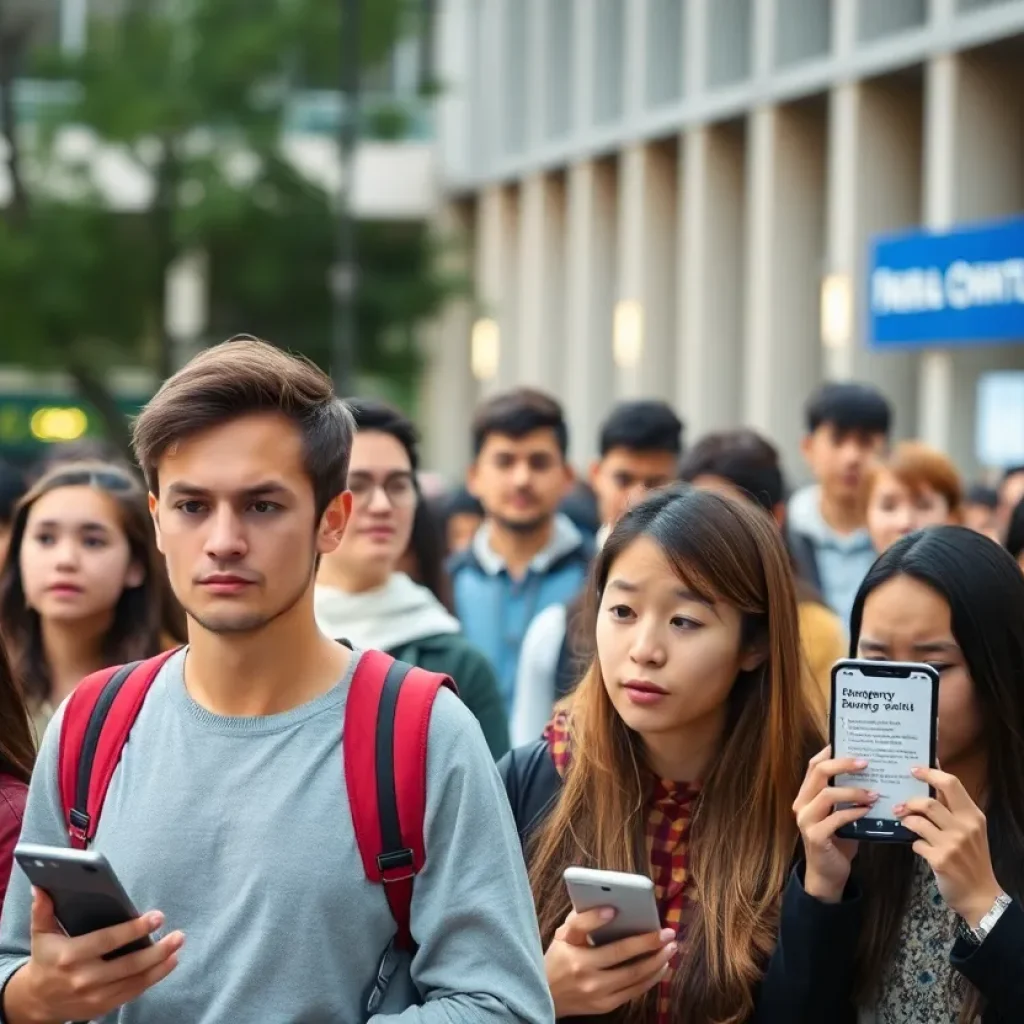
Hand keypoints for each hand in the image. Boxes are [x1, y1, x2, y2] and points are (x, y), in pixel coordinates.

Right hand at [3, 888, 182, 1023]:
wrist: (36, 1001)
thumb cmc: (45, 960)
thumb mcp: (41, 934)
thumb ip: (43, 910)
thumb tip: (41, 886)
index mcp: (69, 956)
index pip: (107, 940)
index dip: (134, 929)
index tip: (157, 916)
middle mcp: (83, 978)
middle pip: (127, 964)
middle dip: (157, 950)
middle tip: (178, 935)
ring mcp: (93, 996)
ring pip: (134, 981)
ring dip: (160, 965)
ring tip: (177, 948)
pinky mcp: (101, 1007)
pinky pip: (132, 993)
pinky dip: (152, 979)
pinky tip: (168, 964)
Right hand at [544, 907, 675, 1017]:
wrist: (546, 996)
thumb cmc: (557, 959)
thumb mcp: (562, 936)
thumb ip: (581, 919)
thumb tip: (606, 902)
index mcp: (573, 954)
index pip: (584, 930)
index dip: (597, 918)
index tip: (614, 908)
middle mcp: (586, 975)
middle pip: (622, 957)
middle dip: (649, 943)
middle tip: (668, 933)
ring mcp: (597, 993)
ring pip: (634, 976)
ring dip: (657, 961)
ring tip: (670, 948)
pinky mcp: (606, 1006)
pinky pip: (635, 991)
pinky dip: (651, 978)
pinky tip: (661, 965)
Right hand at [793, 746, 877, 902]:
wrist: (827, 875)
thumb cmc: (838, 842)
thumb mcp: (841, 815)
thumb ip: (848, 798)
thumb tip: (874, 776)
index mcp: (806, 794)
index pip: (814, 764)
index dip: (830, 752)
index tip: (851, 744)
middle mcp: (802, 803)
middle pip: (819, 772)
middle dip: (843, 764)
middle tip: (866, 762)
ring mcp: (806, 820)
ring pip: (827, 794)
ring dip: (853, 791)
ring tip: (874, 792)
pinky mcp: (815, 836)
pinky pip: (836, 818)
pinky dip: (854, 812)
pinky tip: (868, 811)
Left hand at [895, 767, 1002, 927]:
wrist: (980, 895)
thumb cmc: (972, 858)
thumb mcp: (970, 830)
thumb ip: (953, 808)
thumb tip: (932, 778)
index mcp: (973, 815)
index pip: (951, 783)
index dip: (929, 773)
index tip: (913, 770)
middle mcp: (964, 827)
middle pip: (929, 801)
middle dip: (910, 801)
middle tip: (900, 804)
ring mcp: (952, 844)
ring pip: (918, 820)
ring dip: (907, 820)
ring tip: (904, 822)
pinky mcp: (940, 860)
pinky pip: (916, 843)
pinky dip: (914, 843)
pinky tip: (919, 846)